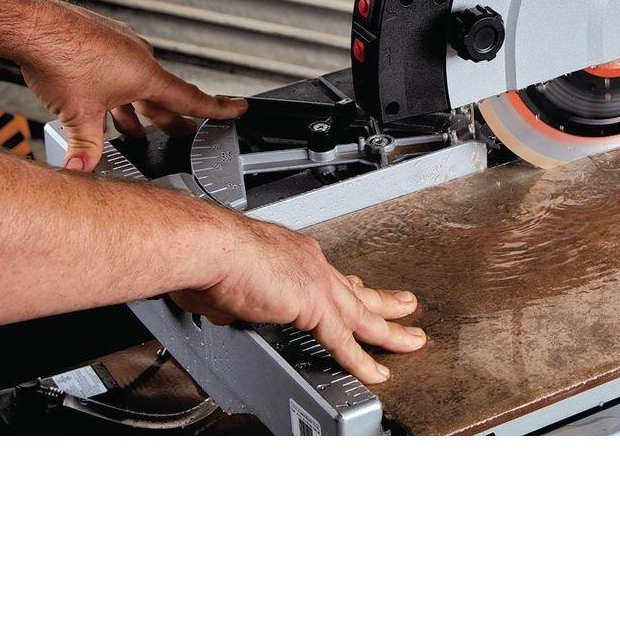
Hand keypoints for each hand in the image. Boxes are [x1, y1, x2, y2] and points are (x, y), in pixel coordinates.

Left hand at [20, 0, 246, 170]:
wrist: (34, 26)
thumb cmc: (60, 60)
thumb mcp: (77, 115)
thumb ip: (84, 148)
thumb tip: (82, 172)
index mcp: (146, 77)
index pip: (192, 98)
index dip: (219, 108)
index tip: (239, 108)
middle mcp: (140, 58)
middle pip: (164, 95)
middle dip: (171, 117)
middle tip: (182, 131)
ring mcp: (122, 45)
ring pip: (138, 82)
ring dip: (138, 105)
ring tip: (131, 126)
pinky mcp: (102, 38)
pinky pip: (119, 67)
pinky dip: (116, 86)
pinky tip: (98, 97)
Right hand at [171, 217, 425, 385]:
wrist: (212, 249)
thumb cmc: (209, 257)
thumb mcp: (227, 281)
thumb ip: (235, 300)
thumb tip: (227, 309)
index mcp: (293, 254)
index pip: (329, 276)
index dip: (348, 287)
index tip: (360, 290)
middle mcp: (312, 264)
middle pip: (356, 290)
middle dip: (383, 301)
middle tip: (406, 306)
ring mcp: (318, 285)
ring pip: (363, 314)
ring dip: (389, 330)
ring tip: (411, 340)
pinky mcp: (315, 308)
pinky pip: (344, 341)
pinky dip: (361, 360)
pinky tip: (376, 371)